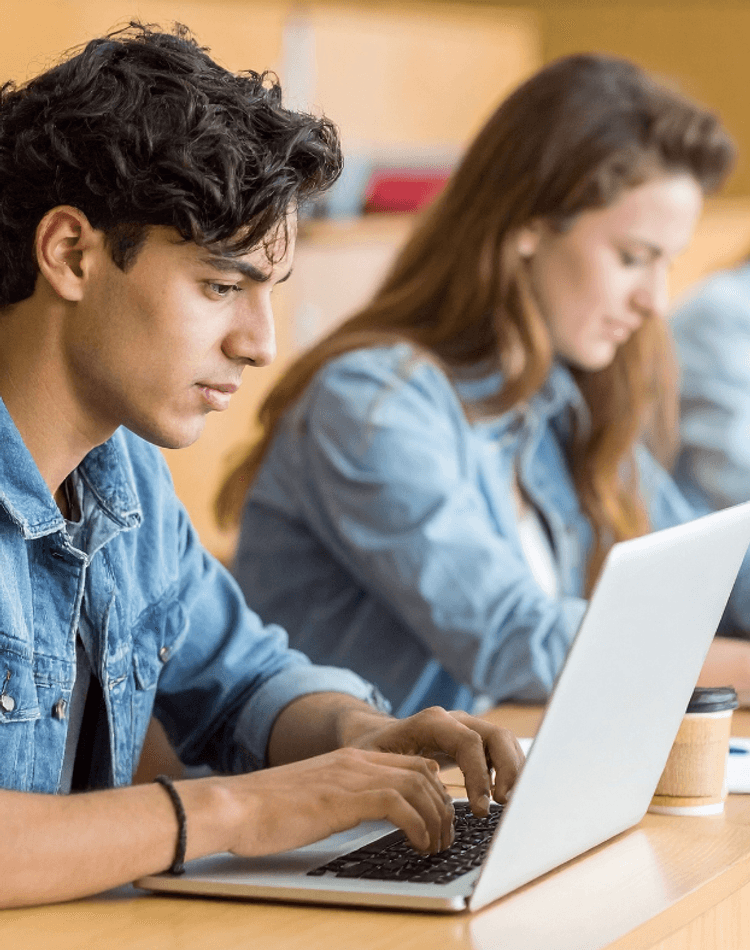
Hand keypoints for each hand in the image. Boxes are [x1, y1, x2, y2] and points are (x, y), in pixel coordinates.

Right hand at [222, 747, 455, 856]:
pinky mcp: (342, 798)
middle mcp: (355, 761)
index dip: (434, 791)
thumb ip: (343, 798)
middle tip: (445, 838)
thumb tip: (366, 816)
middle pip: (423, 772)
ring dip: (436, 819)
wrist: (233, 806)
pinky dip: (417, 826)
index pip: (411, 763)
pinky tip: (417, 844)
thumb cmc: (267, 811)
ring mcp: (349, 777)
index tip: (440, 820)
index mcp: (350, 759)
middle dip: (443, 807)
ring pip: (417, 786)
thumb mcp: (316, 797)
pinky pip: (397, 804)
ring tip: (436, 846)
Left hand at [342, 706, 524, 816]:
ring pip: (504, 742)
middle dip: (508, 770)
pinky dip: (509, 772)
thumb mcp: (370, 759)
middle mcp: (454, 720)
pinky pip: (501, 751)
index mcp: (431, 722)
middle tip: (504, 805)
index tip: (480, 807)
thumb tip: (415, 797)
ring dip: (513, 772)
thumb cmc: (371, 750)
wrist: (374, 735)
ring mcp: (466, 728)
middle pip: (496, 736)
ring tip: (507, 804)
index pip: (468, 742)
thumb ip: (390, 774)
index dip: (479, 774)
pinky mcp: (473, 742)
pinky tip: (502, 797)